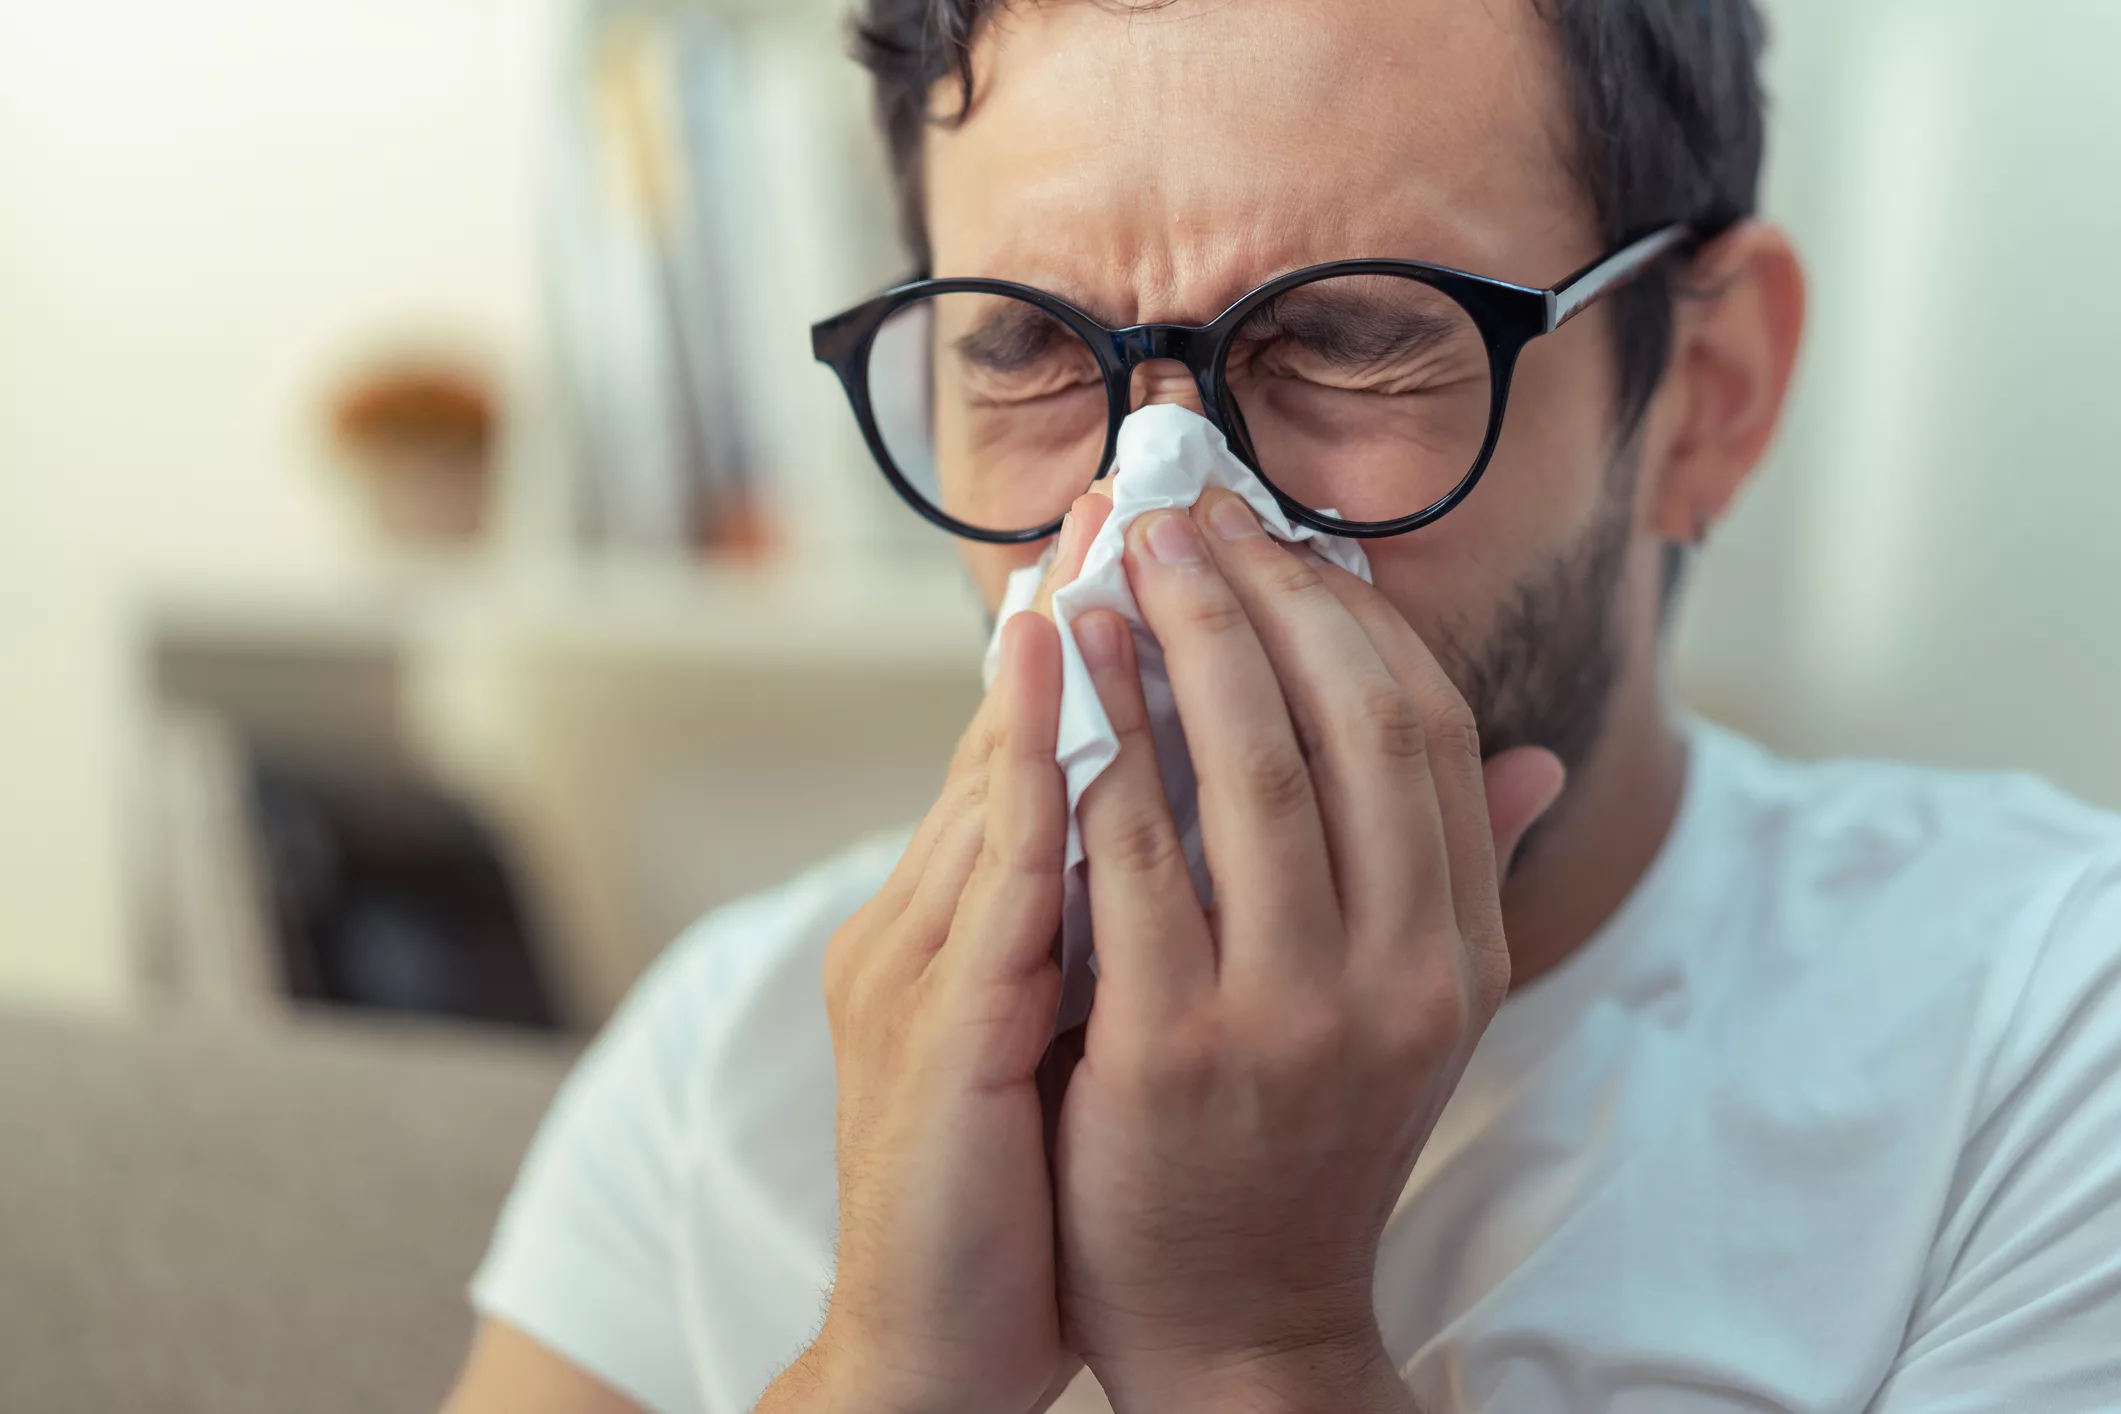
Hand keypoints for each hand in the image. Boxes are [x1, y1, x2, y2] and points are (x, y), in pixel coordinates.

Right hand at [760, 497, 1111, 1413]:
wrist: (936, 1341)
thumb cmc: (1027, 1183)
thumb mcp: (1076, 1030)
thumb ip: (1119, 918)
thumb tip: (1189, 819)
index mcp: (970, 923)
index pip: (1037, 752)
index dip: (1093, 644)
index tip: (1152, 545)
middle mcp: (931, 923)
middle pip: (1007, 732)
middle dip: (1076, 607)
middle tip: (1131, 493)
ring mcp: (921, 968)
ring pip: (993, 774)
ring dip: (1046, 647)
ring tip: (1100, 538)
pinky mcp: (931, 1030)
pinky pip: (993, 874)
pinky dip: (1020, 762)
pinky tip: (1058, 678)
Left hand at [1051, 489, 1564, 1412]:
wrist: (1236, 1321)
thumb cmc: (1305, 1143)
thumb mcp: (1410, 1019)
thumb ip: (1449, 878)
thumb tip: (1533, 761)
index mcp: (1459, 952)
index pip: (1429, 731)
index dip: (1351, 617)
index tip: (1278, 541)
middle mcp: (1398, 975)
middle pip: (1346, 723)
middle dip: (1262, 597)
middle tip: (1185, 514)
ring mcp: (1290, 1014)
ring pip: (1244, 770)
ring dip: (1178, 642)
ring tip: (1120, 561)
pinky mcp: (1176, 1049)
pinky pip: (1134, 858)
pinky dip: (1098, 747)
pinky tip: (1060, 676)